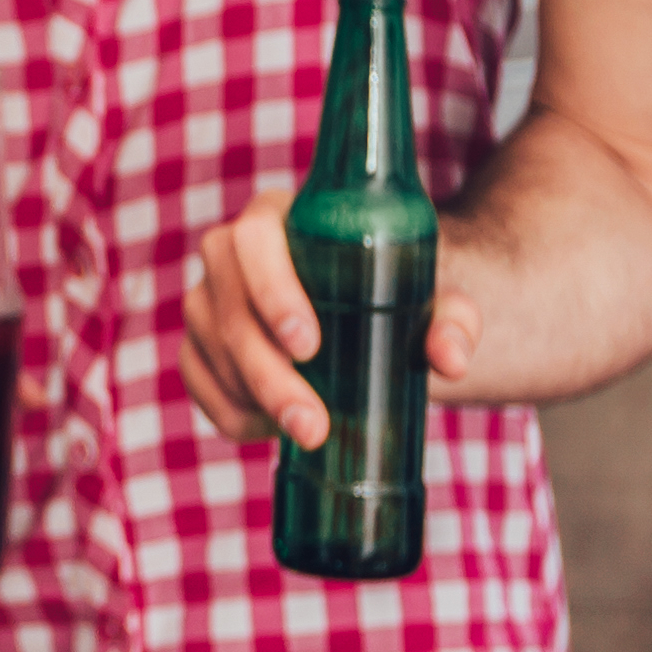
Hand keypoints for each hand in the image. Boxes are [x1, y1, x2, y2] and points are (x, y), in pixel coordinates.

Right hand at [176, 193, 485, 449]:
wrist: (377, 311)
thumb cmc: (401, 291)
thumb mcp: (435, 299)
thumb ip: (453, 320)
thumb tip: (450, 359)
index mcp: (281, 218)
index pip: (254, 240)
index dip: (272, 291)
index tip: (309, 346)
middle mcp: (231, 253)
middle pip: (226, 307)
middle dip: (265, 373)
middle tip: (312, 425)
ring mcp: (208, 299)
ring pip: (209, 349)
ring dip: (252, 398)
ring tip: (308, 433)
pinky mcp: (199, 344)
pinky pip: (198, 381)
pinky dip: (229, 412)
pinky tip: (269, 430)